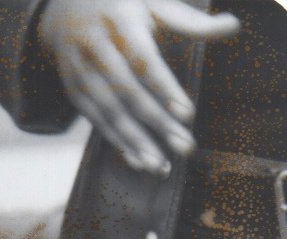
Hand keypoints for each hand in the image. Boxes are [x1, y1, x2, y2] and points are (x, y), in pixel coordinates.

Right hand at [37, 0, 238, 173]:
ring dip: (133, 142)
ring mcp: (78, 72)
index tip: (187, 114)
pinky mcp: (72, 91)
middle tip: (184, 147)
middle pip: (125, 93)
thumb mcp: (153, 3)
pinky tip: (136, 160)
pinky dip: (116, 141)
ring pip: (107, 113)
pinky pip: (95, 121)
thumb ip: (190, 20)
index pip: (142, 60)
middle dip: (155, 123)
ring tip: (159, 165)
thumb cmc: (122, 5)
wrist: (63, 9)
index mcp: (118, 22)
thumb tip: (232, 27)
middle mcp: (93, 48)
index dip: (163, 89)